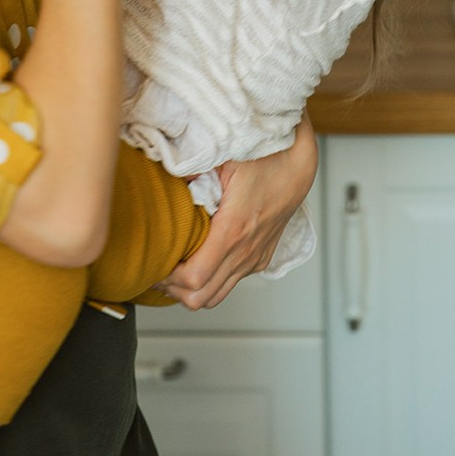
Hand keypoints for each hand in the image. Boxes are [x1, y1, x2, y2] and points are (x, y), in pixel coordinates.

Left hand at [156, 116, 318, 309]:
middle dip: (174, 289)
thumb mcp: (225, 158)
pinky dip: (209, 281)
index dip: (168, 278)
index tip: (155, 262)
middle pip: (201, 297)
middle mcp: (245, 252)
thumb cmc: (265, 159)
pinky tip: (196, 261)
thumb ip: (192, 169)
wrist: (299, 165)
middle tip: (156, 269)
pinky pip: (230, 282)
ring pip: (215, 296)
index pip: (194, 278)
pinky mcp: (260, 258)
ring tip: (172, 270)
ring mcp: (254, 258)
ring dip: (190, 290)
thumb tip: (164, 176)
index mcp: (232, 230)